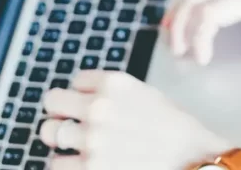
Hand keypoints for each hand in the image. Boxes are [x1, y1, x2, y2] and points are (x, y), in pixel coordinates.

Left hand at [40, 71, 230, 169]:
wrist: (190, 157)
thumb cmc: (172, 126)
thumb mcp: (142, 93)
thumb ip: (110, 92)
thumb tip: (80, 96)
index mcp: (113, 84)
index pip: (75, 80)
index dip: (83, 92)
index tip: (91, 101)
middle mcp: (98, 108)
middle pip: (52, 102)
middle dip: (62, 112)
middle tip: (72, 121)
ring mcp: (91, 140)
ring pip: (49, 133)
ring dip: (62, 139)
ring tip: (79, 143)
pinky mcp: (89, 169)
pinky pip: (56, 164)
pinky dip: (67, 164)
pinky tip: (84, 162)